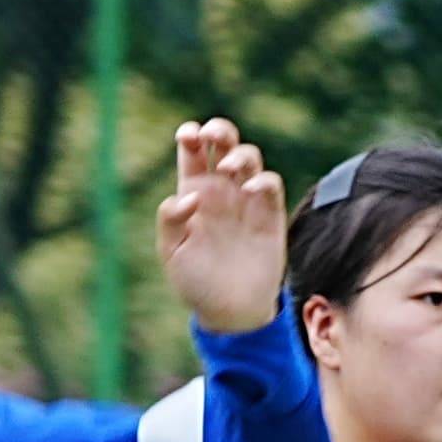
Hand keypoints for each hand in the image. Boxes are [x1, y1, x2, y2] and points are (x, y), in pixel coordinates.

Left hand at [157, 118, 292, 334]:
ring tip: (228, 168)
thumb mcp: (171, 252)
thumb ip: (170, 219)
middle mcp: (221, 190)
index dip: (191, 136)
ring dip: (240, 154)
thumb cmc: (195, 281)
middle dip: (219, 130)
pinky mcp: (270, 214)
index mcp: (194, 192)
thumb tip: (188, 195)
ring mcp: (247, 201)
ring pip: (249, 158)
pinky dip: (262, 179)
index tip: (188, 135)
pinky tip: (248, 190)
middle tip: (211, 135)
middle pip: (224, 144)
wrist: (230, 311)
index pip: (194, 152)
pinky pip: (271, 184)